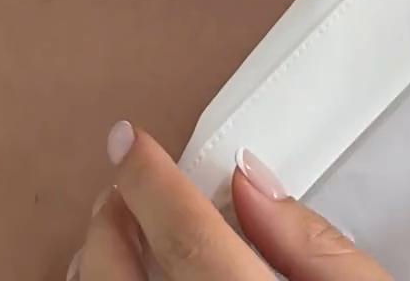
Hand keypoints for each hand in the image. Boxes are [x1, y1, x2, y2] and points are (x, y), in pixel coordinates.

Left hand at [67, 122, 391, 279]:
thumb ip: (313, 245)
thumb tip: (251, 184)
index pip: (188, 240)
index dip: (151, 179)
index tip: (128, 142)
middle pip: (120, 275)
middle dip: (112, 216)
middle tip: (122, 185)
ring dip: (95, 259)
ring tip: (118, 230)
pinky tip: (121, 279)